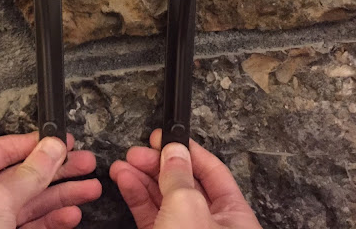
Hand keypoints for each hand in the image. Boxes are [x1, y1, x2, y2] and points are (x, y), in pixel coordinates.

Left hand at [0, 132, 101, 228]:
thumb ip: (26, 175)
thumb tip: (51, 147)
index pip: (3, 152)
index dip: (35, 144)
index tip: (65, 141)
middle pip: (23, 177)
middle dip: (57, 170)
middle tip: (87, 163)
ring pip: (32, 205)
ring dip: (63, 196)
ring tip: (91, 189)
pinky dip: (54, 221)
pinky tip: (72, 215)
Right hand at [110, 129, 261, 228]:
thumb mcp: (187, 210)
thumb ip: (179, 177)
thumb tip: (174, 150)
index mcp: (234, 217)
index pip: (212, 172)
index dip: (188, 151)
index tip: (165, 136)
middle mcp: (211, 226)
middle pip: (185, 184)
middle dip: (158, 165)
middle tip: (136, 151)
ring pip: (164, 200)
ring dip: (142, 179)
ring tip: (122, 165)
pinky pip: (151, 216)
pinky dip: (136, 198)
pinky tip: (124, 182)